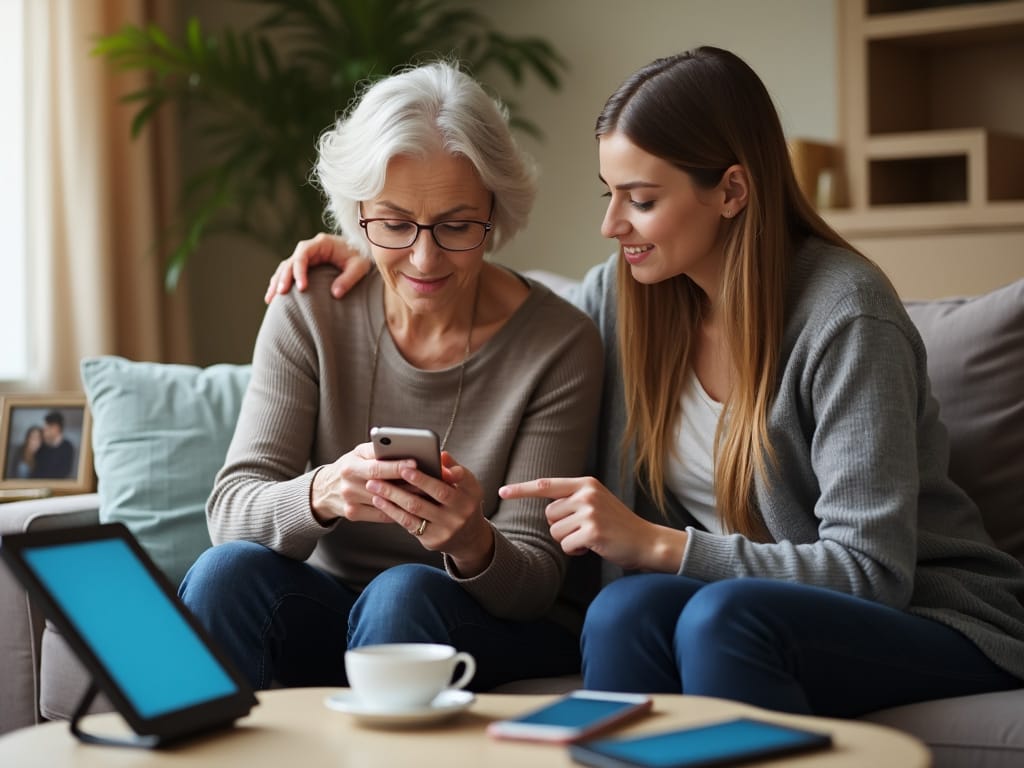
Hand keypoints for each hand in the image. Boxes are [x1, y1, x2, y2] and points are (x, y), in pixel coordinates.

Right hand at [265, 233, 371, 303]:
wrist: (361, 253)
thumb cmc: (361, 257)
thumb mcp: (360, 266)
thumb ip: (349, 278)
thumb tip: (335, 293)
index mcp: (322, 243)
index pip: (303, 254)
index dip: (299, 270)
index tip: (302, 288)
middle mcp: (310, 249)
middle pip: (290, 261)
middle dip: (284, 277)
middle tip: (281, 294)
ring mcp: (306, 257)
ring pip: (285, 267)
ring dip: (277, 282)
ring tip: (270, 299)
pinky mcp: (305, 266)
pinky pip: (288, 273)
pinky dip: (280, 283)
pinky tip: (272, 297)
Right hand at [310, 442, 416, 525]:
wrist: (324, 489)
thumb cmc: (349, 466)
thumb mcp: (357, 453)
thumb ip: (376, 450)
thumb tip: (401, 446)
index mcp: (350, 467)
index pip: (376, 468)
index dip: (396, 467)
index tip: (415, 463)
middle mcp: (348, 486)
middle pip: (382, 487)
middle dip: (407, 484)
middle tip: (428, 481)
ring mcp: (350, 502)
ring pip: (384, 503)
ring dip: (406, 499)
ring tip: (425, 493)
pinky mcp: (353, 514)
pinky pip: (381, 515)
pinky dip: (397, 511)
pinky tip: (411, 506)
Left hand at [366, 452, 494, 576]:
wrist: (468, 538)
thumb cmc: (461, 503)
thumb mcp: (465, 486)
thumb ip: (453, 469)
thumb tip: (440, 454)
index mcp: (472, 492)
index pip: (461, 476)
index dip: (445, 469)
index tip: (416, 463)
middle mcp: (463, 511)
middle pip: (437, 491)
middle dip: (414, 479)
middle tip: (392, 469)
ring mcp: (448, 527)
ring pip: (416, 508)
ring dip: (393, 495)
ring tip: (374, 484)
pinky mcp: (433, 540)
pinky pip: (409, 523)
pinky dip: (392, 510)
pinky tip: (380, 501)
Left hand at [499, 476, 686, 572]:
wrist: (646, 541)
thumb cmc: (618, 525)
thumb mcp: (596, 502)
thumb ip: (574, 499)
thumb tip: (547, 507)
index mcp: (585, 484)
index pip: (546, 485)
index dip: (522, 489)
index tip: (502, 491)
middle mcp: (586, 494)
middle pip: (549, 515)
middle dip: (561, 528)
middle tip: (585, 530)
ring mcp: (590, 512)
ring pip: (556, 532)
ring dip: (569, 541)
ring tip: (592, 537)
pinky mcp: (592, 531)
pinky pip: (566, 546)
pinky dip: (577, 551)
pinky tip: (594, 547)